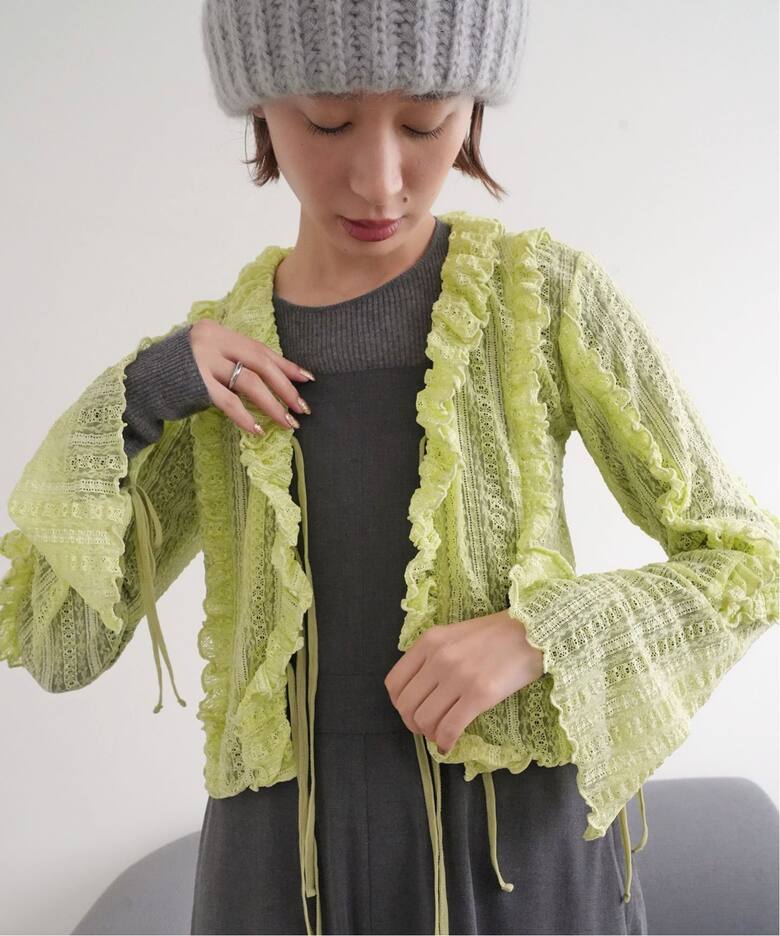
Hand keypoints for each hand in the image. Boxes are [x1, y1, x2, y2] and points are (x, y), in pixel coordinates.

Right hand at [189, 319, 314, 434]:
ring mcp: (203, 361)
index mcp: (219, 331)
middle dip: (285, 387)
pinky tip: (258, 430)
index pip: (260, 348)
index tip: (306, 379)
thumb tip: (272, 377)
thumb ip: (232, 359)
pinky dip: (245, 417)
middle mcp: (212, 341)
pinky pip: (228, 402)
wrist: (140, 382)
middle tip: (301, 406)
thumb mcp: (207, 356)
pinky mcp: (196, 384)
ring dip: (272, 405)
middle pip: (260, 363)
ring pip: (249, 383)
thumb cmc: (177, 373)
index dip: (285, 365)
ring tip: (287, 422)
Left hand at [383, 609, 544, 754]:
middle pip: (406, 705)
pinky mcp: (480, 694)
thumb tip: (420, 691)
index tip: (413, 710)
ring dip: (430, 734)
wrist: (534, 631)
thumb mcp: (455, 635)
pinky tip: (450, 744)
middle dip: (413, 723)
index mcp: (429, 641)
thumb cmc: (497, 634)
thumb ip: (433, 656)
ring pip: (424, 720)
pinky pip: (449, 728)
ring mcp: (458, 676)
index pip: (394, 683)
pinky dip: (445, 742)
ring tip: (441, 734)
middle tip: (428, 727)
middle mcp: (439, 658)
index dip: (399, 704)